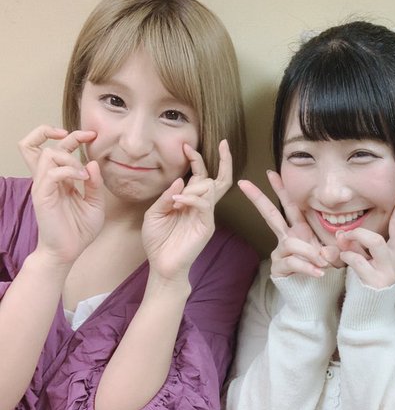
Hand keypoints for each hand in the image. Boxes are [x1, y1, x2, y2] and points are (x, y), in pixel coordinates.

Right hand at [22, 126, 103, 263]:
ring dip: (69, 157)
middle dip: (65, 135)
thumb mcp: (95, 203)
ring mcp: (43, 187)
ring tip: (84, 173)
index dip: (72, 137)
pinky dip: (69, 170)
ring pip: (46, 155)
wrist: (69, 251)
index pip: (57, 148)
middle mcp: (47, 180)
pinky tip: (82, 178)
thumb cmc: (80, 229)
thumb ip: (94, 183)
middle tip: (87, 136)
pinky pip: (51, 173)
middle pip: (40, 145)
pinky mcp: (42, 196)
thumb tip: (92, 162)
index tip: (92, 136)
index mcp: (59, 179)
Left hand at [142, 140, 231, 279]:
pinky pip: (205, 205)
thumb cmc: (158, 241)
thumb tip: (179, 180)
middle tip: (223, 144)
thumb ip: (166, 197)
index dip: (196, 160)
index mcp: (189, 200)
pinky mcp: (206, 226)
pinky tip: (178, 202)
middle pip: (220, 179)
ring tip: (177, 198)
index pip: (200, 175)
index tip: (186, 146)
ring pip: (211, 188)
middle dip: (224, 160)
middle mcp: (201, 205)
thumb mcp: (155, 213)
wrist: (162, 266)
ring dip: (195, 186)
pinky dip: (192, 198)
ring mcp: (206, 215)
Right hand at [239, 171, 337, 277]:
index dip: (281, 189)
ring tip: (323, 263)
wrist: (317, 293)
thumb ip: (334, 250)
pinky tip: (319, 273)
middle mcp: (287, 238)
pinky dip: (308, 267)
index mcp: (299, 229)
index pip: (290, 205)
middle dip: (258, 199)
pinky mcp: (279, 268)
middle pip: (271, 215)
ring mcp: (280, 252)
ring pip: (290, 244)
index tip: (272, 172)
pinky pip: (293, 262)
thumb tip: (326, 251)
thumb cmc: (325, 270)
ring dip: (309, 252)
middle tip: (244, 183)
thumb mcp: (334, 255)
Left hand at [337, 182, 394, 288]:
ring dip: (356, 235)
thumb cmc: (368, 275)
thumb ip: (355, 242)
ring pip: (375, 241)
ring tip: (343, 237)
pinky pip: (357, 260)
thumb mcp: (363, 255)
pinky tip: (342, 258)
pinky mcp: (376, 280)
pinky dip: (346, 256)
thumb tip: (341, 233)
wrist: (370, 306)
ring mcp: (388, 268)